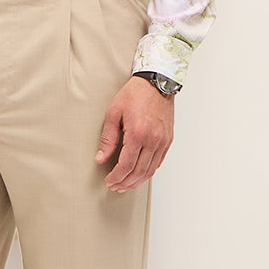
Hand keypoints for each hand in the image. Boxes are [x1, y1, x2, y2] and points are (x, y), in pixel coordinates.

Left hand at [94, 75, 174, 190]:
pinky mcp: (168, 140)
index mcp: (137, 133)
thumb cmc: (134, 94)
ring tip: (125, 184)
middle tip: (115, 186)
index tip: (108, 181)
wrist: (156, 82)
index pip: (126, 165)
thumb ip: (107, 138)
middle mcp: (153, 139)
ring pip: (150, 170)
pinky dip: (148, 172)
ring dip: (137, 181)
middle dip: (125, 182)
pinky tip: (139, 174)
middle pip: (139, 172)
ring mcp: (163, 141)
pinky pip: (158, 162)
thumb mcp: (113, 113)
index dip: (116, 177)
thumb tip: (100, 158)